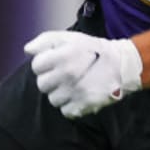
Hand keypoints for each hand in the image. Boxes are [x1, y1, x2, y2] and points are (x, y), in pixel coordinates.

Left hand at [24, 29, 142, 117]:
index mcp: (62, 56)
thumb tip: (28, 50)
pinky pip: (65, 111)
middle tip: (64, 76)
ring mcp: (74, 92)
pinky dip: (71, 106)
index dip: (44, 64)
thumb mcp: (70, 37)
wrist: (121, 66)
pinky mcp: (83, 106)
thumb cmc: (93, 50)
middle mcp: (67, 74)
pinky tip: (79, 96)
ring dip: (60, 94)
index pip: (36, 66)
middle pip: (42, 85)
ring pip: (53, 99)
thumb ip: (45, 40)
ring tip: (73, 85)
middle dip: (51, 80)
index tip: (56, 63)